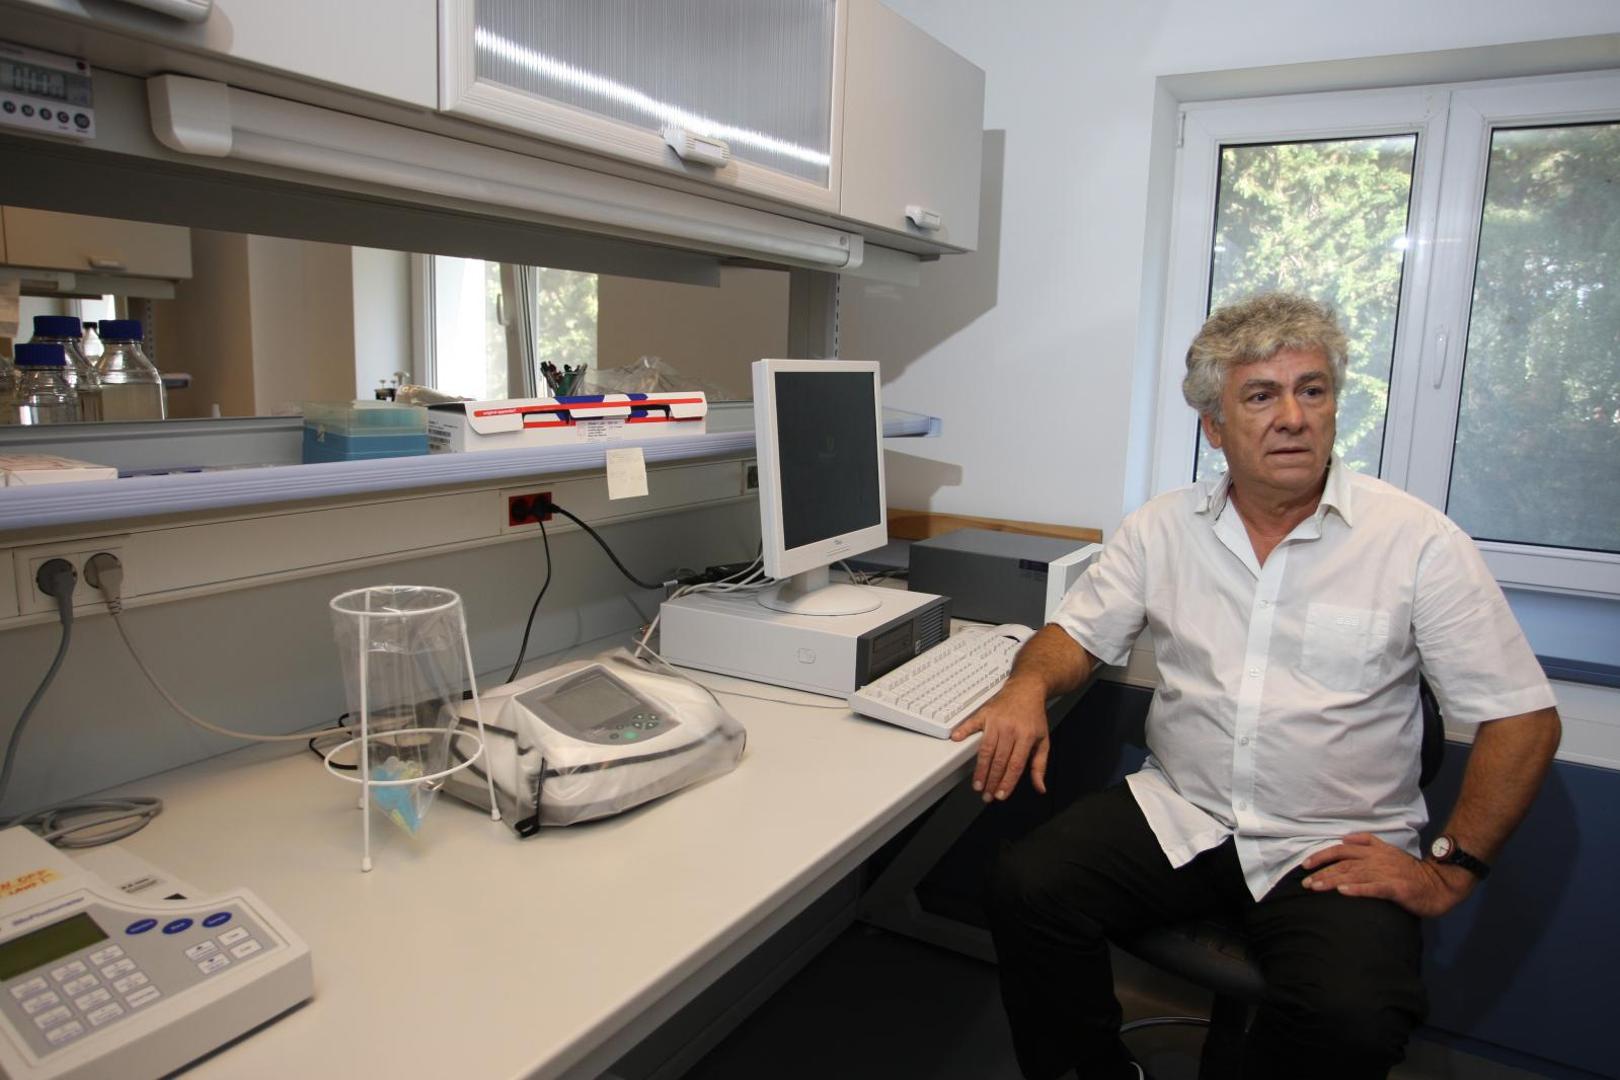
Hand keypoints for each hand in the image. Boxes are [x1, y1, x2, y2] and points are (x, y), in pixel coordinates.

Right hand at [951, 676, 1049, 801]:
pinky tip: (956, 739)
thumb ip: (1040, 765)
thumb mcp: (1044, 740)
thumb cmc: (1034, 716)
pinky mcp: (985, 713)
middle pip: (999, 760)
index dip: (1007, 782)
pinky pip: (972, 723)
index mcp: (1026, 736)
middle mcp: (1010, 729)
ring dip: (980, 769)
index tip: (1000, 795)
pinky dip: (963, 731)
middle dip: (992, 781)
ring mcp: (996, 721)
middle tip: (986, 796)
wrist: (1027, 689)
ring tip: (977, 785)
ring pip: (985, 749)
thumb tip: (1040, 787)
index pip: (1015, 765)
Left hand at [1300, 833, 1475, 917]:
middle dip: (1322, 872)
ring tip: (1315, 887)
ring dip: (1332, 881)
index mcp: (1374, 850)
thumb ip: (1367, 842)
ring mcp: (1386, 873)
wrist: (1438, 883)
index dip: (1322, 856)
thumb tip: (1345, 837)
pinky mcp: (1396, 888)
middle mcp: (1377, 859)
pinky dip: (1357, 889)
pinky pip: (1374, 888)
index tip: (1305, 864)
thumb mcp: (1388, 850)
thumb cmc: (1409, 870)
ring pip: (1354, 875)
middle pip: (1344, 864)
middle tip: (1305, 883)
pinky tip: (1343, 891)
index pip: (1342, 850)